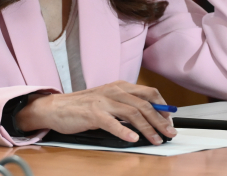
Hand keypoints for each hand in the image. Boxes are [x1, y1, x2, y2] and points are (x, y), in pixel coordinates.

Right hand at [14, 81, 175, 144]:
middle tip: (170, 132)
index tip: (170, 119)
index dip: (162, 106)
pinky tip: (133, 138)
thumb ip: (126, 106)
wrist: (56, 107)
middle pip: (144, 104)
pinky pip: (111, 122)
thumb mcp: (108, 100)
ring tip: (156, 139)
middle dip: (160, 120)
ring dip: (148, 128)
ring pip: (133, 113)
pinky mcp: (92, 113)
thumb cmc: (83, 106)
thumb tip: (148, 117)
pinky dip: (124, 130)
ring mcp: (104, 101)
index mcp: (120, 86)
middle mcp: (114, 90)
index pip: (149, 93)